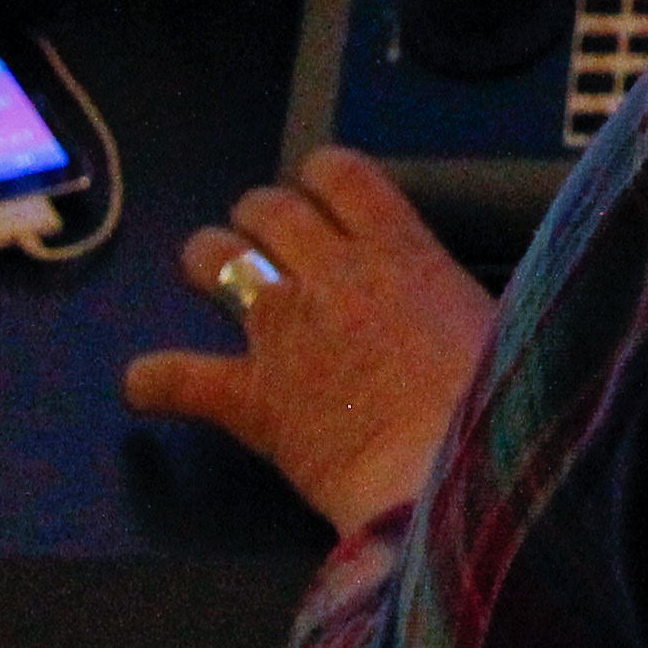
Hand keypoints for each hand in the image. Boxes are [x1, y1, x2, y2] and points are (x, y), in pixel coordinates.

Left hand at [121, 146, 500, 538]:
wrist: (449, 475)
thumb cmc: (496, 403)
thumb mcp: (500, 322)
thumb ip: (460, 297)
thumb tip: (460, 299)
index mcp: (398, 249)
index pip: (341, 172)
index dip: (322, 177)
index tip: (323, 196)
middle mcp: (331, 273)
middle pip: (269, 207)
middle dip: (259, 216)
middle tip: (266, 239)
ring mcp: (281, 331)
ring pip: (214, 257)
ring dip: (208, 259)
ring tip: (210, 276)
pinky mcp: (249, 397)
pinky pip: (176, 376)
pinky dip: (154, 379)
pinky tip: (146, 384)